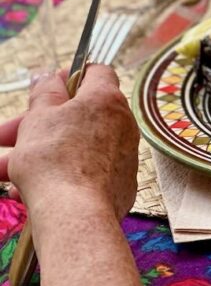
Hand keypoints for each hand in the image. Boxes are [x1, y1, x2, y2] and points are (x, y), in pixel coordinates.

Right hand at [0, 66, 138, 217]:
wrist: (75, 213)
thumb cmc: (55, 160)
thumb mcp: (39, 117)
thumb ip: (45, 92)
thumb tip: (50, 78)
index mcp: (106, 100)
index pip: (97, 73)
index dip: (70, 75)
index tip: (48, 86)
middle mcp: (123, 125)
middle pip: (78, 115)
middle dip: (37, 124)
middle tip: (7, 134)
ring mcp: (124, 156)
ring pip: (74, 146)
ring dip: (37, 154)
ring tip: (3, 169)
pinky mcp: (120, 183)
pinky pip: (85, 172)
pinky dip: (58, 176)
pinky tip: (24, 190)